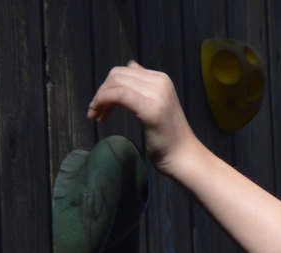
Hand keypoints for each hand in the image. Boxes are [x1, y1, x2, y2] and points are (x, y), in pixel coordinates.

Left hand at [88, 61, 196, 175]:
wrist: (184, 159)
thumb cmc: (169, 139)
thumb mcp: (157, 104)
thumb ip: (144, 86)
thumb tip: (130, 66)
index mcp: (162, 79)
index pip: (125, 71)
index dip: (109, 86)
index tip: (102, 106)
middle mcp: (160, 82)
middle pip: (117, 75)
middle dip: (102, 91)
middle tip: (95, 111)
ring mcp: (156, 94)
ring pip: (115, 83)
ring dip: (99, 97)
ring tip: (96, 115)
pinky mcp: (149, 108)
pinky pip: (118, 95)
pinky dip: (102, 102)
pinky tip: (98, 116)